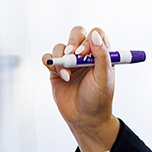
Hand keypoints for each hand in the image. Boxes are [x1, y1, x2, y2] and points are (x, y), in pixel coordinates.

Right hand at [42, 26, 119, 151]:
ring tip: (67, 74)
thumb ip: (102, 55)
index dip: (89, 39)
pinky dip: (51, 63)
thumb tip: (95, 35)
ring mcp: (70, 62)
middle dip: (73, 41)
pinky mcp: (56, 71)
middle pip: (76, 33)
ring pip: (60, 46)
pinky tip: (61, 76)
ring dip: (62, 57)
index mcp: (100, 54)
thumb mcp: (104, 77)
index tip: (84, 53)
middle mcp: (85, 55)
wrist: (85, 118)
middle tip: (73, 55)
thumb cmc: (98, 99)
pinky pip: (48, 58)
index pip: (95, 34)